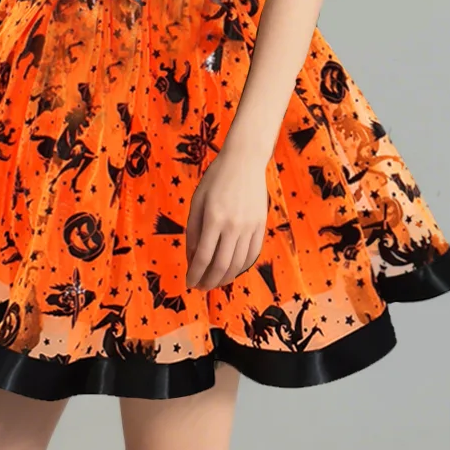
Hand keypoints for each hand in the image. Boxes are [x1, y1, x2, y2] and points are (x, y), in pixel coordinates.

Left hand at [185, 144, 269, 289]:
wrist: (244, 162)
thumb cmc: (215, 179)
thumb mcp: (197, 201)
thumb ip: (193, 231)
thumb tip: (193, 259)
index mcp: (213, 218)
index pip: (203, 256)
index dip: (195, 274)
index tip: (189, 283)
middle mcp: (233, 226)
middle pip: (221, 265)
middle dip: (209, 281)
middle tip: (200, 287)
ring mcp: (250, 227)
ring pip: (238, 264)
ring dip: (225, 278)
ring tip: (214, 282)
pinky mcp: (261, 227)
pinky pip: (252, 255)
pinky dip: (241, 268)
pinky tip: (231, 271)